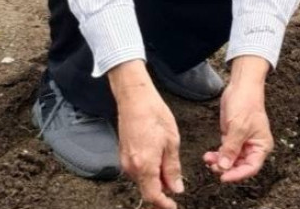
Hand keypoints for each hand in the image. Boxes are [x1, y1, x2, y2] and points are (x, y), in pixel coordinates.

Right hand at [110, 62, 182, 208]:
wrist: (135, 100)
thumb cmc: (155, 116)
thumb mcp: (172, 142)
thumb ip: (172, 168)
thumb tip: (176, 188)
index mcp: (145, 166)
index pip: (153, 195)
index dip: (163, 204)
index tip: (173, 206)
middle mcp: (131, 168)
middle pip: (147, 189)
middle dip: (162, 192)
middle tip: (176, 189)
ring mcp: (125, 162)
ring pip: (142, 180)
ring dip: (155, 181)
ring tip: (171, 173)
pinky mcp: (123, 155)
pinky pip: (137, 171)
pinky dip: (149, 172)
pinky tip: (159, 163)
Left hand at [204, 57, 272, 183]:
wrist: (241, 87)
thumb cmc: (246, 104)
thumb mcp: (238, 128)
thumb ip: (231, 149)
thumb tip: (224, 168)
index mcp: (261, 146)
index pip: (251, 168)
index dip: (237, 174)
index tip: (223, 177)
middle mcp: (253, 146)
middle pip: (240, 166)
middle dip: (226, 168)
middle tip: (213, 167)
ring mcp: (242, 142)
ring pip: (230, 161)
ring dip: (219, 162)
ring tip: (208, 159)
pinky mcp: (232, 137)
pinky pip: (225, 152)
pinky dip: (217, 155)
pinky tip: (208, 155)